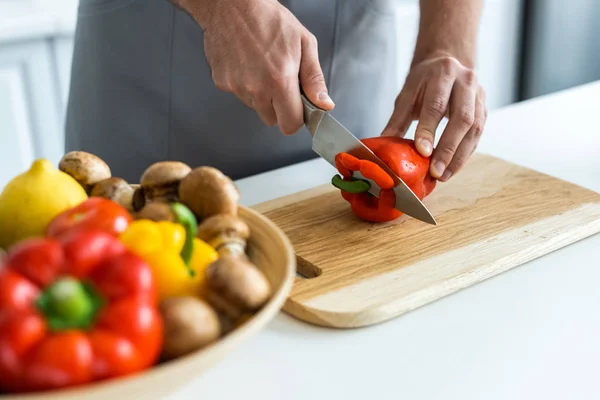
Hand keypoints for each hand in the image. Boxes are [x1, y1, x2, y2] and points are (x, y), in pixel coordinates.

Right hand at [197, 0, 333, 133]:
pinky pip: (239, 94)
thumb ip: (314, 79)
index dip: (296, 118)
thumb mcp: (304, 44)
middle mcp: (256, 88)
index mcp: (280, 80)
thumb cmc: (269, 19)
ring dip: (262, 95)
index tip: (298, 107)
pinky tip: (248, 64)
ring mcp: (236, 87)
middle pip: (272, 120)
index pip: (290, 124)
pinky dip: (245, 85)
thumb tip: (324, 104)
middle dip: (279, 108)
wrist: (232, 5)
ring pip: (255, 107)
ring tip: (263, 67)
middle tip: (281, 82)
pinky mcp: (222, 83)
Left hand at [381, 55, 486, 180]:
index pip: (436, 105)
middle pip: (462, 118)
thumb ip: (397, 120)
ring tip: (443, 175)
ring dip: (459, 156)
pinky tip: (452, 167)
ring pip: (474, 129)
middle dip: (448, 148)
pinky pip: (478, 135)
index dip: (429, 130)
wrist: (446, 64)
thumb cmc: (424, 81)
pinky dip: (465, 154)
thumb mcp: (407, 94)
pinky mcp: (484, 108)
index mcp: (443, 73)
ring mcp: (479, 95)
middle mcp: (466, 81)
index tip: (422, 152)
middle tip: (435, 171)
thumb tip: (383, 145)